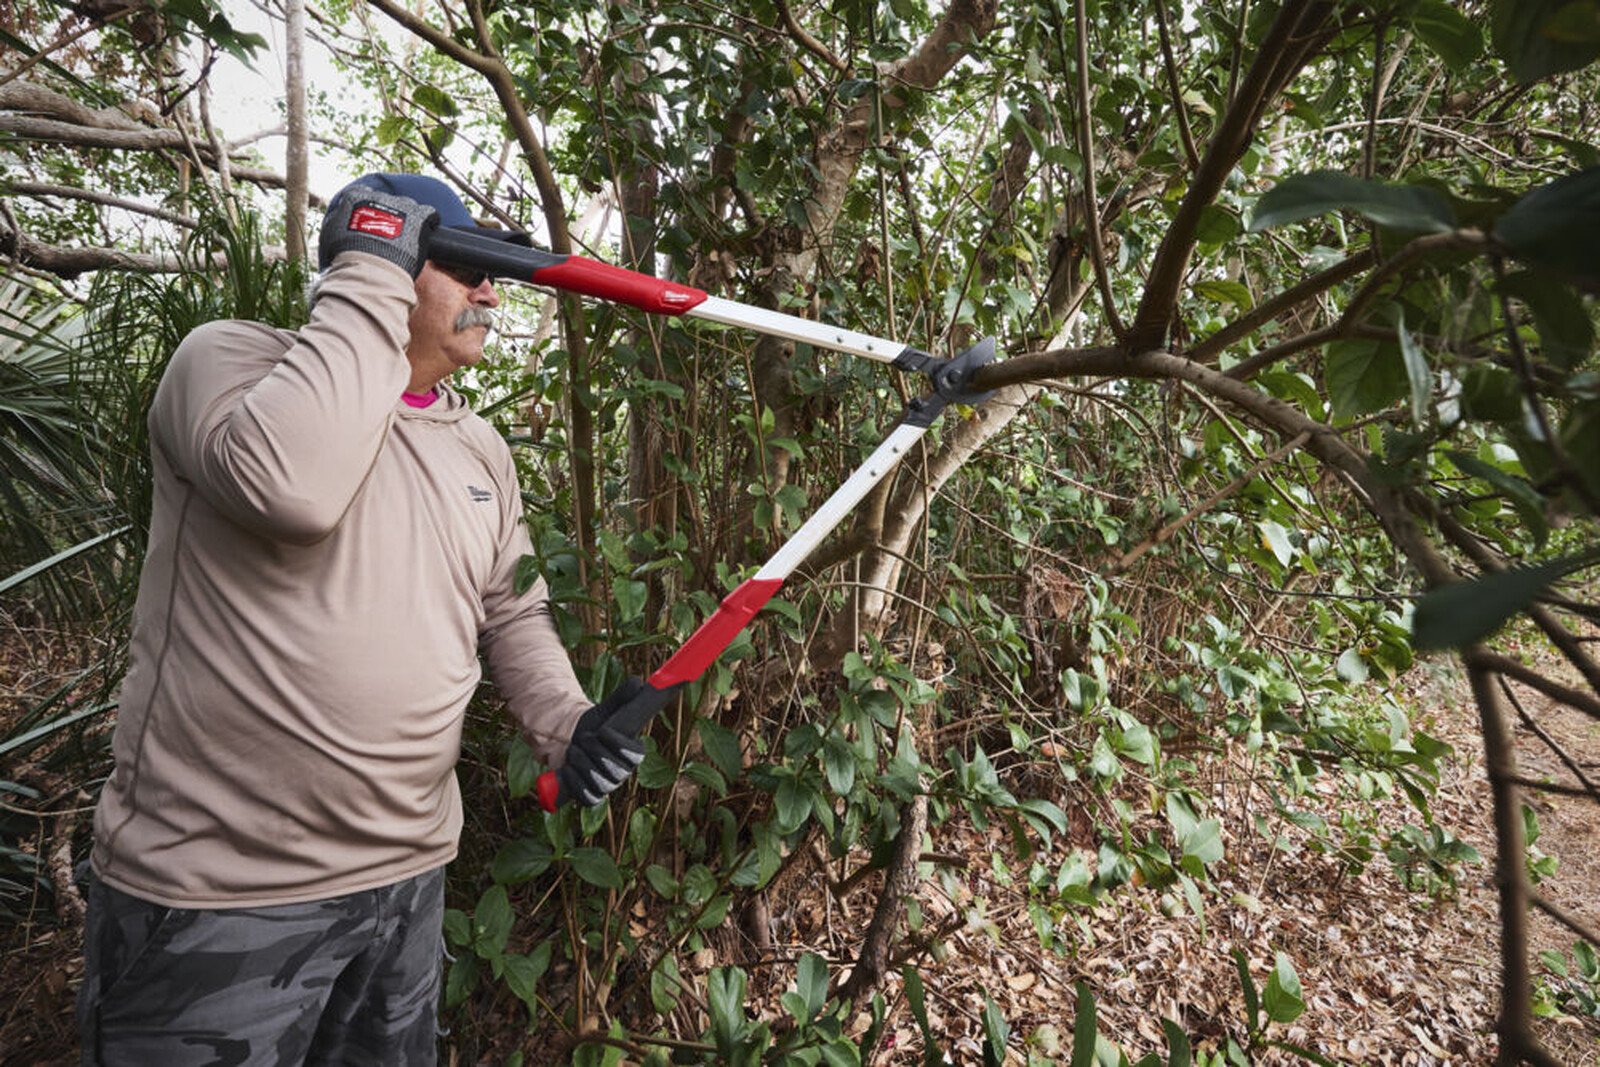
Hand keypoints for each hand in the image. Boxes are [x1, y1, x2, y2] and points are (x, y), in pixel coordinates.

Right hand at [318, 182, 438, 276]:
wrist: (370, 266)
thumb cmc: (347, 256)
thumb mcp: (330, 234)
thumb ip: (336, 221)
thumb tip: (338, 217)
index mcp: (355, 196)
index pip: (363, 195)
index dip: (368, 209)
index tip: (370, 221)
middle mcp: (379, 195)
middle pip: (387, 201)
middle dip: (389, 214)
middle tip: (389, 234)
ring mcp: (401, 204)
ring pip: (408, 206)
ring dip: (409, 218)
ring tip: (407, 236)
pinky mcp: (419, 216)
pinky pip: (430, 213)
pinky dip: (430, 221)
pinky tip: (428, 231)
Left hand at [555, 677, 647, 806]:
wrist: (571, 741)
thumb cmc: (594, 726)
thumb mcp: (607, 709)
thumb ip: (623, 697)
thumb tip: (639, 681)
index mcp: (633, 753)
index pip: (635, 755)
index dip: (618, 744)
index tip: (602, 730)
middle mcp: (623, 773)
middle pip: (614, 770)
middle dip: (594, 751)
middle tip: (583, 738)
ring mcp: (607, 787)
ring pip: (599, 783)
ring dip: (581, 763)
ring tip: (574, 751)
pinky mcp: (591, 797)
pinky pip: (587, 796)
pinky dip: (575, 781)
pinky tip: (568, 768)